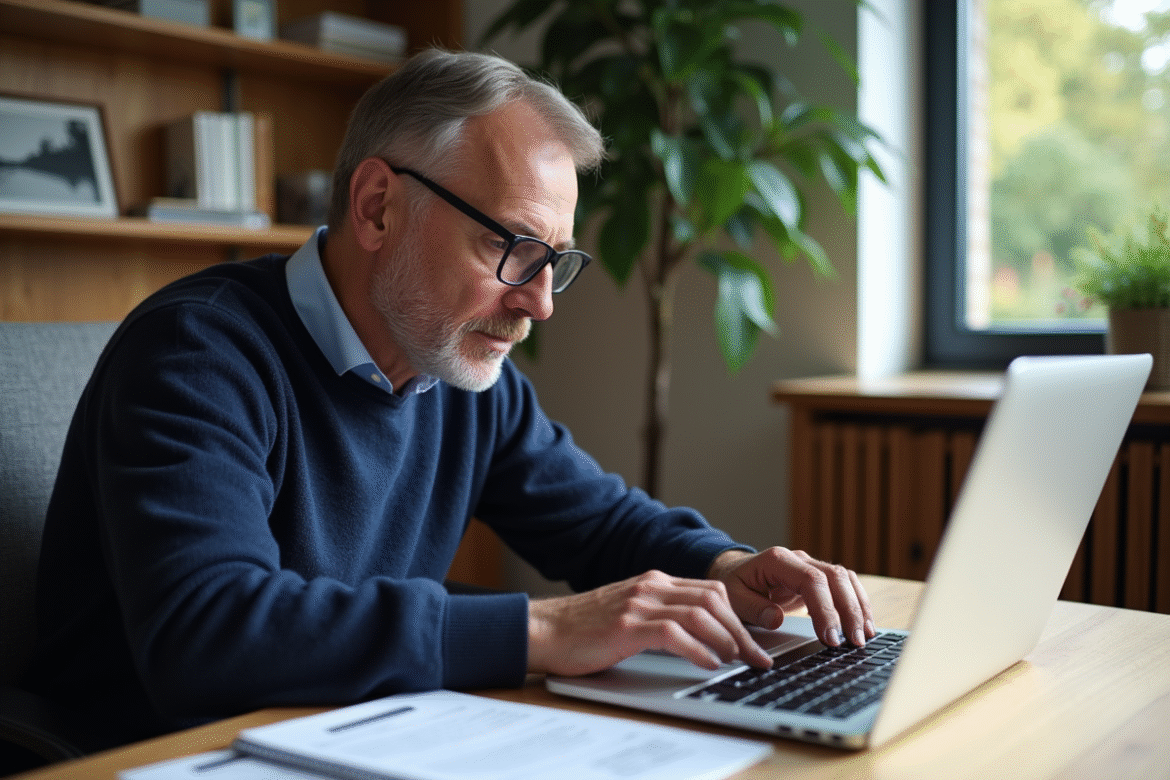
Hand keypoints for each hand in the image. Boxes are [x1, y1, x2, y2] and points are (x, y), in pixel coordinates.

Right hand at [527, 570, 773, 676]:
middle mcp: (650, 587)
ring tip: (739, 662)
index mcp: (654, 582)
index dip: (738, 617)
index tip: (754, 642)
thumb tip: (701, 640)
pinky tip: (708, 664)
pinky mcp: (626, 625)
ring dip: (726, 641)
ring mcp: (638, 604)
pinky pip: (674, 633)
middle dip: (741, 631)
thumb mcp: (629, 613)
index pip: (710, 591)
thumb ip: (661, 617)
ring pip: (700, 614)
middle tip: (757, 658)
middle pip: (713, 600)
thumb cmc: (584, 629)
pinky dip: (698, 649)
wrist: (543, 629)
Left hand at [707, 548, 875, 648]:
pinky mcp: (819, 577)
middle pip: (834, 577)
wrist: (736, 571)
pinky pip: (845, 584)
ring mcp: (811, 566)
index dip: (825, 608)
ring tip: (865, 636)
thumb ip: (754, 608)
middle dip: (848, 610)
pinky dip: (858, 603)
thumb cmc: (735, 584)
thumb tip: (776, 619)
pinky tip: (865, 625)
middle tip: (854, 642)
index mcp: (777, 561)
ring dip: (858, 607)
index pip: (811, 580)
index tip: (830, 637)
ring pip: (845, 579)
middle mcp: (799, 559)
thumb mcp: (734, 598)